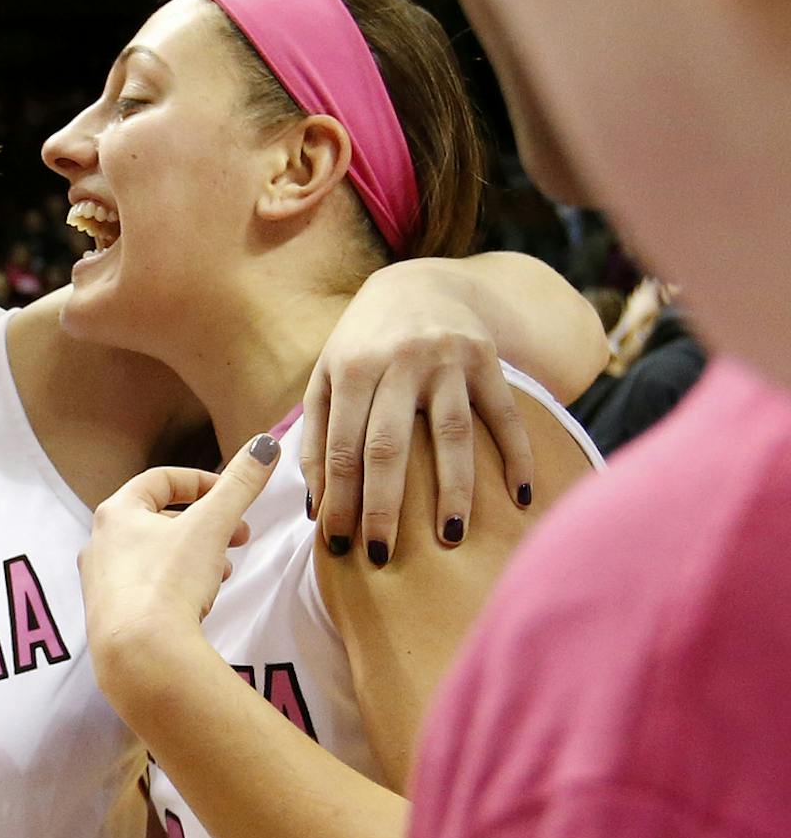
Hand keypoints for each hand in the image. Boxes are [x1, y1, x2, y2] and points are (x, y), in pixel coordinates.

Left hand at [80, 434, 279, 708]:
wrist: (139, 655)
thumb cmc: (168, 581)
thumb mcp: (212, 526)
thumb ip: (240, 484)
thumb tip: (265, 444)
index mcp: (115, 513)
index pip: (160, 480)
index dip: (201, 481)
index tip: (231, 495)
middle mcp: (99, 544)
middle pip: (158, 520)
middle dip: (205, 525)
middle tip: (239, 536)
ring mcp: (100, 583)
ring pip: (155, 557)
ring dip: (194, 557)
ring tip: (223, 571)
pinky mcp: (109, 617)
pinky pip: (148, 590)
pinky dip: (177, 587)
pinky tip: (199, 604)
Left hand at [304, 259, 534, 560]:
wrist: (419, 282)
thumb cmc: (362, 345)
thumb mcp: (327, 379)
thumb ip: (317, 438)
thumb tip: (317, 509)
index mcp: (351, 368)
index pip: (343, 447)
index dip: (340, 499)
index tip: (339, 544)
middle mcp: (399, 362)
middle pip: (389, 447)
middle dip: (384, 506)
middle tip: (382, 555)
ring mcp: (448, 359)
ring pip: (451, 436)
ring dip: (453, 491)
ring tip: (451, 538)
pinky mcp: (488, 359)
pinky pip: (505, 415)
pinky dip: (517, 456)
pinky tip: (522, 497)